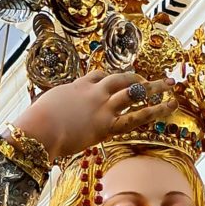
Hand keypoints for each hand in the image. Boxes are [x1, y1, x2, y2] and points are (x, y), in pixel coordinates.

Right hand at [11, 71, 177, 159]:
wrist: (37, 129)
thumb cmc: (34, 124)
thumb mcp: (43, 110)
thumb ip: (53, 111)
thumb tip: (43, 119)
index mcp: (76, 86)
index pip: (97, 76)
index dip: (109, 77)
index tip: (118, 78)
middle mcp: (92, 92)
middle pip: (119, 79)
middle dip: (136, 77)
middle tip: (149, 77)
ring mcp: (101, 106)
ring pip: (133, 91)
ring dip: (154, 87)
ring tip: (170, 85)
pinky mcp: (107, 124)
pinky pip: (136, 116)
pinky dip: (155, 110)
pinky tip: (168, 106)